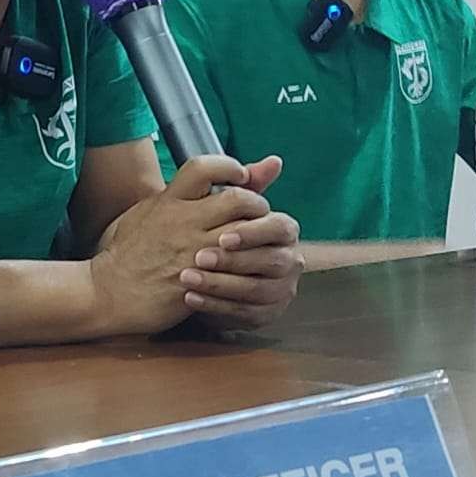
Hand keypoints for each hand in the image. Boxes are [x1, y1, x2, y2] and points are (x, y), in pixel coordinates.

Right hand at [89, 155, 275, 334]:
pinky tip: (247, 267)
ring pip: (243, 234)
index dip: (231, 167)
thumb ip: (176, 194)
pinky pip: (236, 269)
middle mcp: (182, 222)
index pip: (204, 168)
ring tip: (256, 240)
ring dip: (258, 235)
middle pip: (237, 199)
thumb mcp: (146, 212)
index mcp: (168, 201)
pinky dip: (248, 265)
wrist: (108, 292)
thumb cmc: (127, 253)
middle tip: (258, 213)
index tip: (241, 176)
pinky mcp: (198, 280)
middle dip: (257, 203)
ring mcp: (192, 251)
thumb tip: (201, 176)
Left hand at [181, 155, 302, 328]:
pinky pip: (242, 314)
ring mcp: (279, 291)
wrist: (210, 274)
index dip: (253, 232)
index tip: (222, 235)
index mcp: (284, 232)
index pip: (280, 228)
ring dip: (219, 284)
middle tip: (199, 257)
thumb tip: (274, 161)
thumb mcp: (229, 210)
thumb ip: (249, 186)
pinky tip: (189, 297)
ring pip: (254, 291)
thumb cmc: (220, 236)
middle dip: (233, 261)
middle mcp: (289, 262)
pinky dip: (214, 306)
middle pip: (270, 262)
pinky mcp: (263, 315)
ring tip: (186, 278)